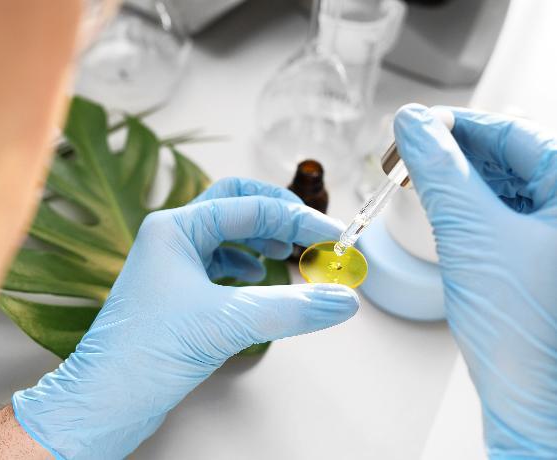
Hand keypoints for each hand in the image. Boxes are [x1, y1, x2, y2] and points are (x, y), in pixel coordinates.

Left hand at [12, 178, 359, 458]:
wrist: (104, 400)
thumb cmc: (145, 354)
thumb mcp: (228, 323)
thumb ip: (291, 308)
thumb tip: (342, 300)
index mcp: (175, 227)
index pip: (250, 206)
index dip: (298, 219)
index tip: (333, 236)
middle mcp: (171, 238)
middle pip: (235, 204)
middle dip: (276, 214)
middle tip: (310, 232)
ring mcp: (172, 264)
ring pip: (227, 233)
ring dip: (262, 238)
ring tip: (290, 254)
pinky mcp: (177, 292)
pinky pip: (218, 263)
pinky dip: (246, 264)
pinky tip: (258, 277)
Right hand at [395, 105, 556, 457]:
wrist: (532, 401)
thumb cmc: (524, 333)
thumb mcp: (472, 236)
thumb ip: (439, 172)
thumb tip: (413, 125)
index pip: (515, 133)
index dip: (459, 124)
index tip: (416, 125)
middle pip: (509, 156)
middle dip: (455, 152)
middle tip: (409, 156)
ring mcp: (552, 235)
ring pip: (500, 184)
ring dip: (456, 179)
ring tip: (417, 181)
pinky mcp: (535, 257)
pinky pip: (496, 214)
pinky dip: (463, 207)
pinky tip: (438, 209)